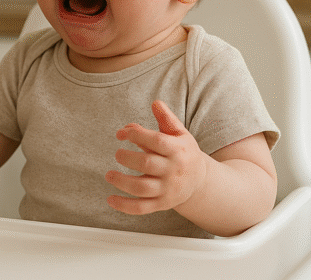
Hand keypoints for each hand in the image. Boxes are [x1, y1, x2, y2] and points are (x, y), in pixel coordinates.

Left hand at [105, 100, 208, 214]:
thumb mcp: (179, 133)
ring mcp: (167, 189)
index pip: (156, 141)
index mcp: (177, 150)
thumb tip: (155, 103)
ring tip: (109, 175)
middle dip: (128, 158)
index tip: (121, 134)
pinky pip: (142, 208)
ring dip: (122, 182)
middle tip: (118, 154)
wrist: (201, 181)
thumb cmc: (183, 152)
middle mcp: (173, 170)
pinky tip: (110, 200)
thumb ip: (166, 118)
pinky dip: (125, 206)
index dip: (136, 135)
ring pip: (143, 188)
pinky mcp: (162, 204)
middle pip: (147, 164)